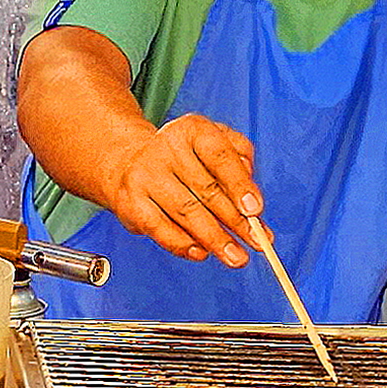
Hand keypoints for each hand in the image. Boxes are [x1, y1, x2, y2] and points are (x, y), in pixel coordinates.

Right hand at [99, 114, 265, 267]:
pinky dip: (183, 245)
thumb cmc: (184, 157)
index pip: (220, 157)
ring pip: (187, 212)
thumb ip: (240, 158)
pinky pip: (160, 229)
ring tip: (236, 257)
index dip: (240, 185)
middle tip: (256, 242)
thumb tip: (249, 194)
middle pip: (206, 190)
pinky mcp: (130, 201)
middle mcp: (166, 148)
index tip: (256, 210)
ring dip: (215, 240)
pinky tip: (201, 253)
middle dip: (235, 221)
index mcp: (192, 130)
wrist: (131, 161)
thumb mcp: (215, 142)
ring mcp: (145, 175)